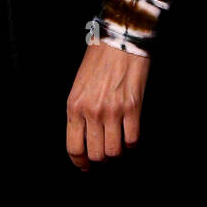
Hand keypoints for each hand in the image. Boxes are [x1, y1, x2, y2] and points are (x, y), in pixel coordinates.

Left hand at [66, 40, 150, 168]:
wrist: (119, 40)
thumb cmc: (98, 59)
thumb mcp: (78, 84)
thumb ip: (79, 110)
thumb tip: (84, 134)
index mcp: (74, 105)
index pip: (73, 147)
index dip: (79, 162)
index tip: (85, 167)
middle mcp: (91, 112)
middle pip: (95, 154)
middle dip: (100, 157)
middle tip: (104, 151)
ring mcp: (113, 111)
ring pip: (114, 151)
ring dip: (117, 151)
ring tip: (117, 142)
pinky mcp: (133, 108)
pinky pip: (133, 139)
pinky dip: (132, 142)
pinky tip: (130, 134)